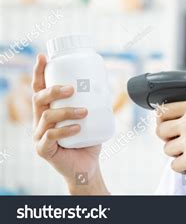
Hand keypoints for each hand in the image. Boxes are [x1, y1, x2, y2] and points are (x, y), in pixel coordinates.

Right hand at [32, 54, 107, 194]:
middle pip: (39, 98)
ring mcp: (39, 136)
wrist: (87, 166)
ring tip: (85, 112)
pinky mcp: (43, 150)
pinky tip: (77, 128)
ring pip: (47, 117)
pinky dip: (65, 130)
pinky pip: (50, 136)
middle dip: (54, 90)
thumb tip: (107, 81)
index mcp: (48, 110)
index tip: (44, 57)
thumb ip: (94, 101)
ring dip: (67, 111)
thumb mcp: (91, 116)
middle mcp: (39, 120)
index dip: (40, 72)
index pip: (40, 88)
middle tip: (72, 88)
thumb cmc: (87, 139)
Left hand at [155, 99, 185, 193]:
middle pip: (160, 131)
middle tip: (179, 141)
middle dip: (167, 138)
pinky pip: (174, 165)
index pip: (163, 111)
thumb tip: (175, 121)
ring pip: (166, 149)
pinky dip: (182, 166)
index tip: (165, 125)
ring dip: (176, 153)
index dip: (162, 120)